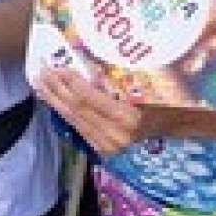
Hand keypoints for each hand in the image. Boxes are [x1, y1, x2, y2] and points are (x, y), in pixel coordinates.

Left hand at [35, 67, 171, 158]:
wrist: (176, 134)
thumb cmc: (168, 106)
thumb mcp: (153, 90)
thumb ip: (125, 81)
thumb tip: (93, 65)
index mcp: (129, 119)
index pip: (90, 99)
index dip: (71, 83)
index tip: (59, 67)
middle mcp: (116, 136)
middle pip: (77, 109)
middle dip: (57, 89)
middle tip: (41, 71)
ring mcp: (108, 146)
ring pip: (74, 119)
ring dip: (54, 100)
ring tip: (40, 83)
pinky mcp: (103, 150)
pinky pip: (78, 128)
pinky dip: (62, 112)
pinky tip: (52, 100)